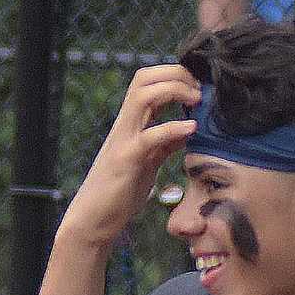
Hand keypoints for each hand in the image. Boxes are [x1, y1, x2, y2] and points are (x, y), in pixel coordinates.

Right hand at [60, 64, 201, 249]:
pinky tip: (192, 130)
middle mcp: (125, 125)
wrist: (94, 220)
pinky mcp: (127, 160)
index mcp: (131, 123)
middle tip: (200, 89)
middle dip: (175, 74)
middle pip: (144, 78)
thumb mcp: (149, 162)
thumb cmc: (120, 192)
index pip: (148, 81)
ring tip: (196, 100)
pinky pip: (150, 136)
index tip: (197, 88)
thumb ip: (166, 144)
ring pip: (143, 95)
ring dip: (173, 90)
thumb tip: (188, 129)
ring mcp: (124, 140)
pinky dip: (173, 128)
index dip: (173, 75)